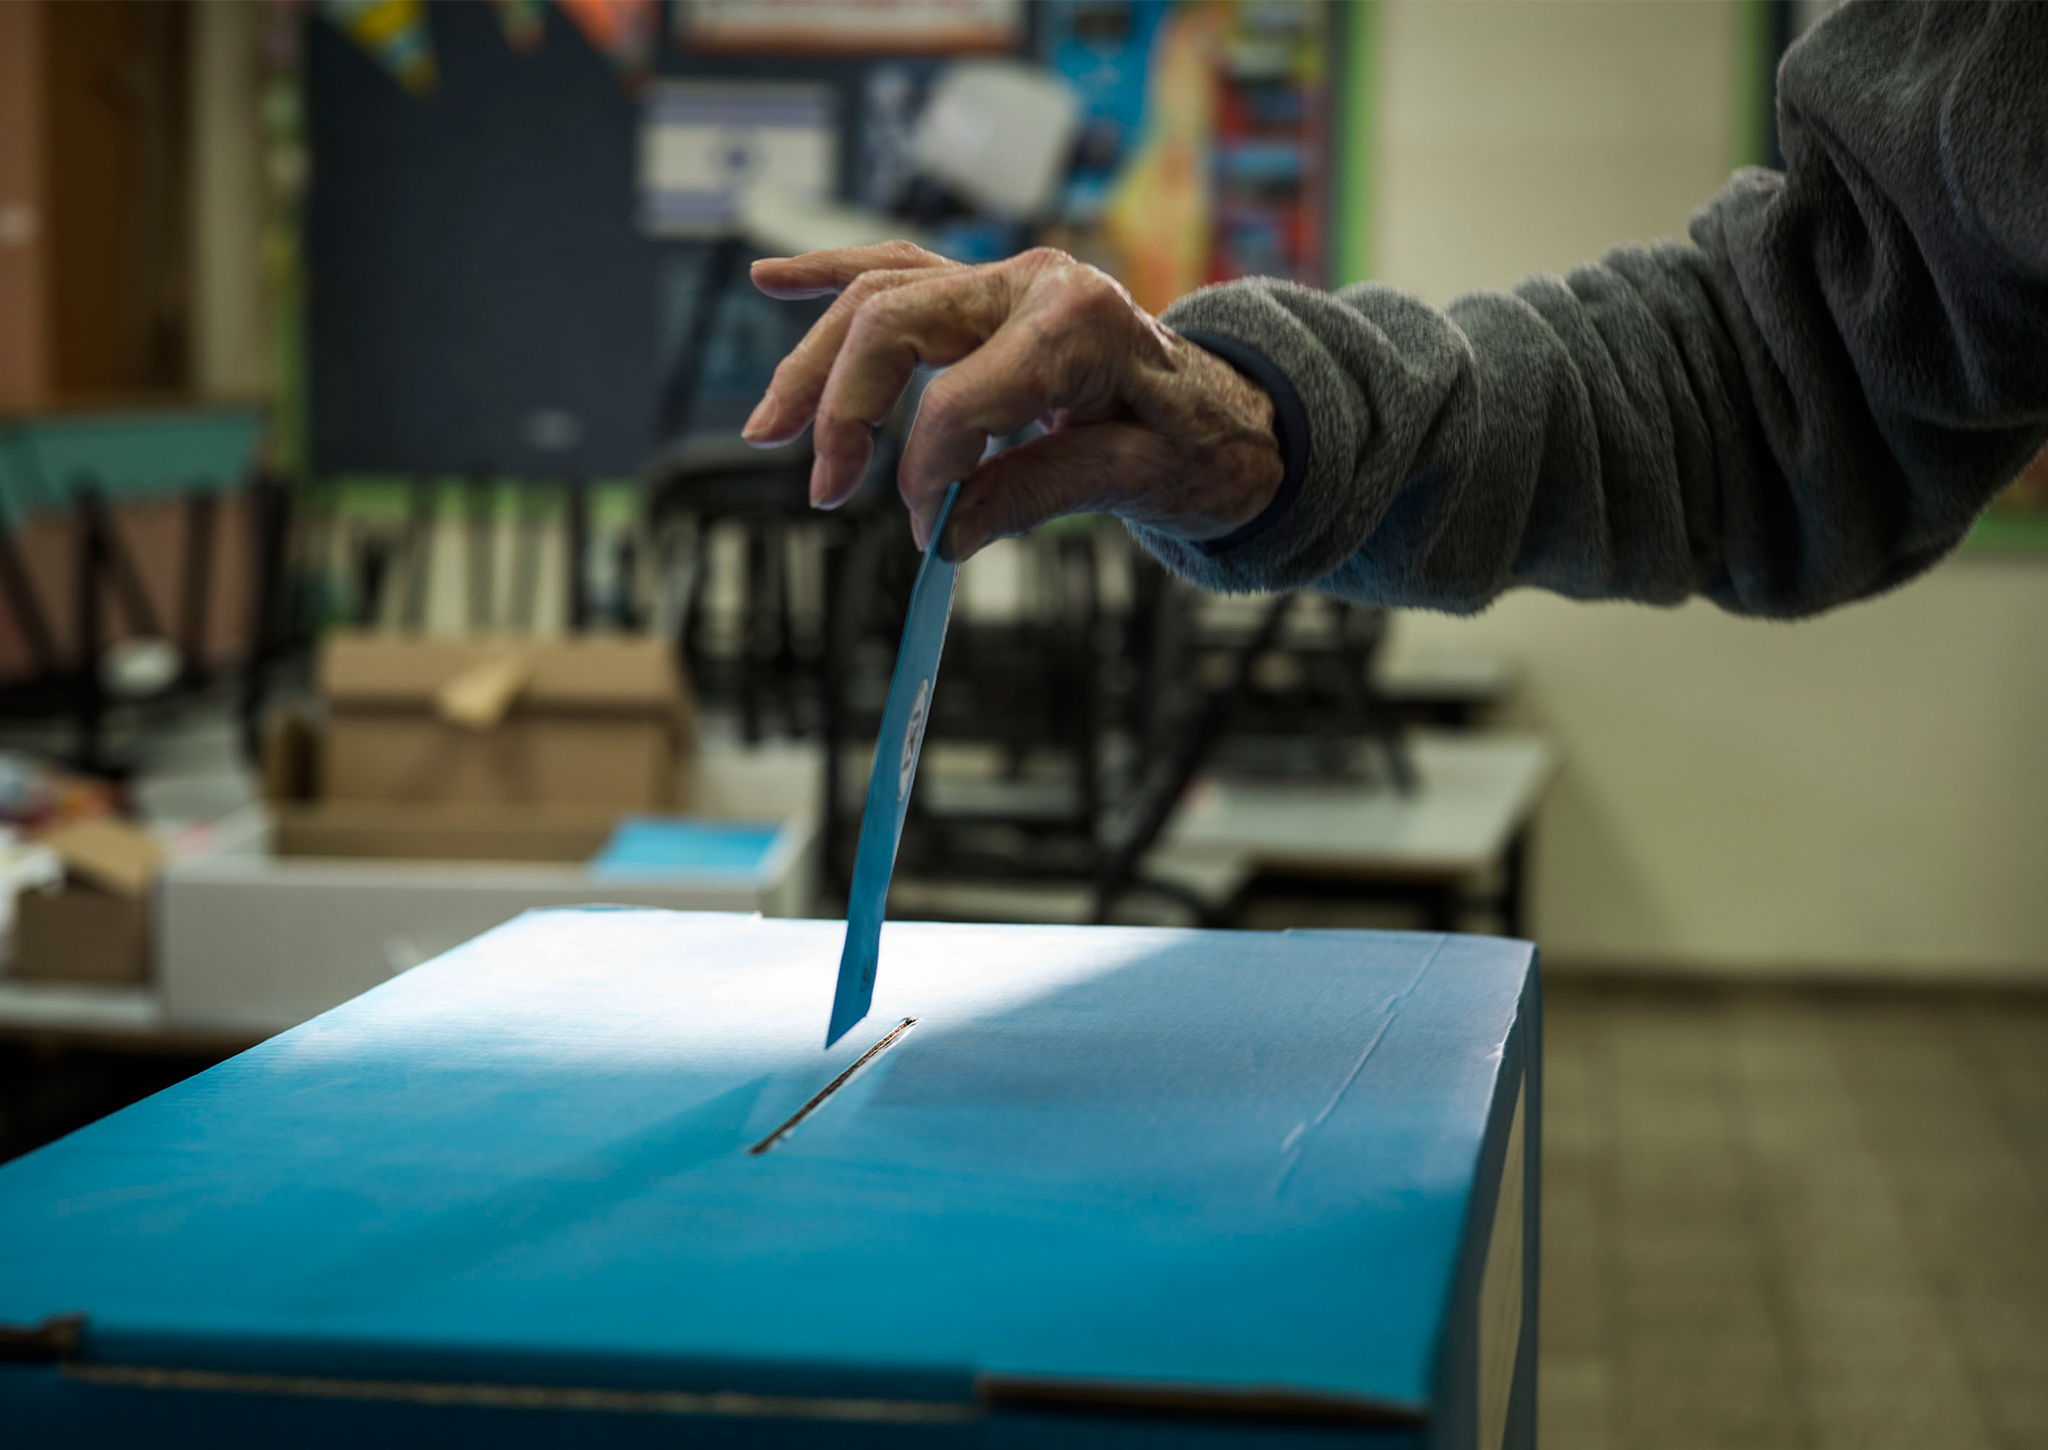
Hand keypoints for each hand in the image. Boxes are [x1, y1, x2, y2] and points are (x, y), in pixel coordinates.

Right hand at [743, 242, 1284, 559]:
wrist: (1234, 408)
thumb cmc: (1201, 444)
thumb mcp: (1138, 479)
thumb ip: (1036, 495)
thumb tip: (943, 533)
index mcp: (1082, 322)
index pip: (964, 395)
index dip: (927, 467)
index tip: (923, 527)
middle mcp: (1035, 280)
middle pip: (896, 321)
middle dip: (843, 405)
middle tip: (825, 490)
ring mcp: (1004, 278)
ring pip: (879, 296)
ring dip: (815, 361)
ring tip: (768, 430)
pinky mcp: (985, 294)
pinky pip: (896, 268)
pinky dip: (831, 272)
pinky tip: (770, 276)